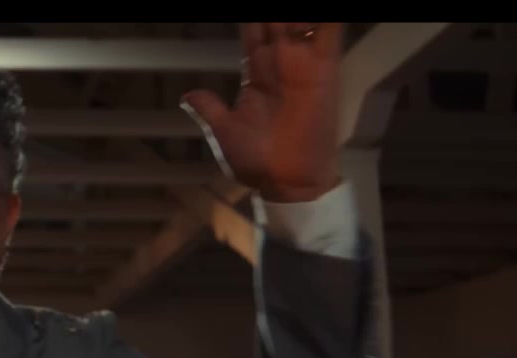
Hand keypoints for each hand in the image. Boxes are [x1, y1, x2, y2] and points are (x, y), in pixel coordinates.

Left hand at [181, 23, 342, 202]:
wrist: (288, 181)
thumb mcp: (226, 131)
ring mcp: (303, 63)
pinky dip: (325, 21)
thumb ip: (210, 108)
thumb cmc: (256, 160)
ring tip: (291, 7)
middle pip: (276, 21)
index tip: (246, 12)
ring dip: (296, 13)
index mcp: (256, 72)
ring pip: (301, 22)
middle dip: (274, 12)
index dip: (251, 19)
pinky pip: (329, 35)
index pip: (253, 31)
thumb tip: (187, 95)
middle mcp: (280, 62)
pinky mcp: (324, 69)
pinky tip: (314, 15)